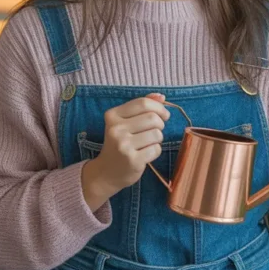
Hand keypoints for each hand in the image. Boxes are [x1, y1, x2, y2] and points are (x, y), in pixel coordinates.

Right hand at [82, 93, 168, 208]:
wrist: (105, 173)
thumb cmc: (119, 143)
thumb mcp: (124, 122)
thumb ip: (142, 107)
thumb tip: (161, 96)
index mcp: (113, 115)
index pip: (143, 103)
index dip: (159, 107)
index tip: (163, 115)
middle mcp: (116, 129)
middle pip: (152, 118)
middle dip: (160, 124)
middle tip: (154, 131)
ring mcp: (123, 145)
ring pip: (157, 134)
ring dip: (158, 139)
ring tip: (148, 143)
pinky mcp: (133, 160)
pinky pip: (156, 149)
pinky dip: (155, 151)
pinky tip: (145, 154)